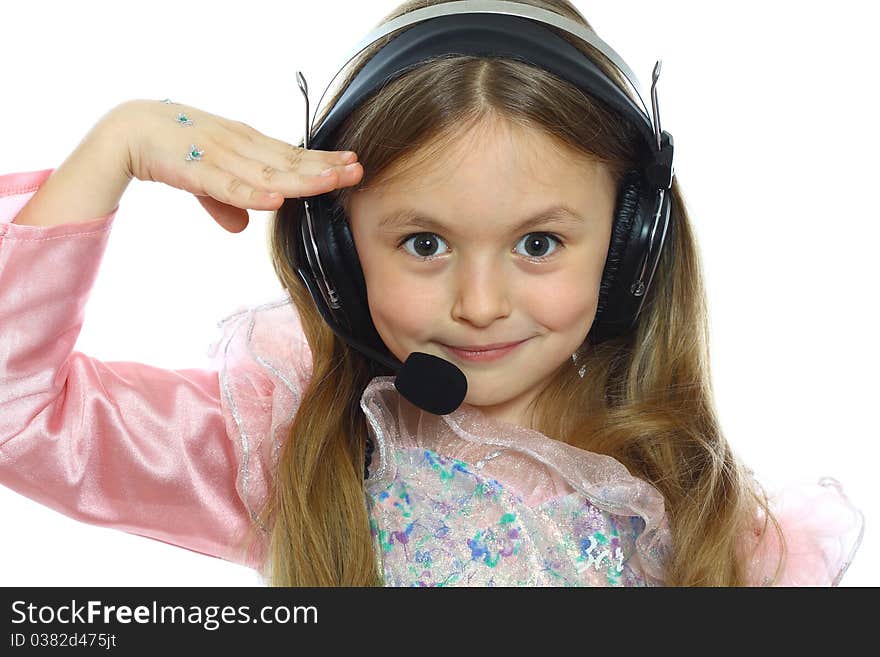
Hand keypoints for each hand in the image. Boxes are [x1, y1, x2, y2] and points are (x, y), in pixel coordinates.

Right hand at [114, 98, 361, 232]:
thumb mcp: (206, 178)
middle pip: (289, 161)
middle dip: (325, 167)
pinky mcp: (197, 169)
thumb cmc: (172, 148)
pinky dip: (253, 193)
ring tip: (331, 182)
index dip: (322, 161)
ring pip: (268, 171)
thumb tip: (242, 228)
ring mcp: (221, 156)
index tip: (353, 166)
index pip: (292, 154)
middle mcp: (240, 146)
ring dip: (301, 178)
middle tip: (358, 171)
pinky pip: (229, 186)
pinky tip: (276, 200)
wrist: (128, 129)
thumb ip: (226, 202)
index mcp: (246, 144)